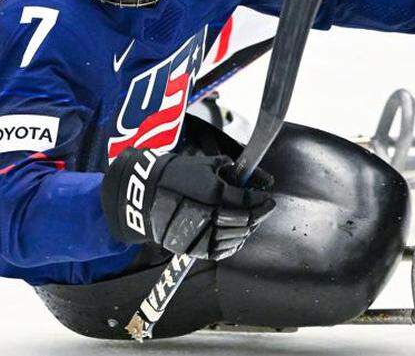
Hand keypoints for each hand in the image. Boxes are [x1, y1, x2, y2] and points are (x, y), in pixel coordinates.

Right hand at [101, 148, 274, 260]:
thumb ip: (232, 169)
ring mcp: (200, 234)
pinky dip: (234, 243)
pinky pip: (221, 251)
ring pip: (236, 237)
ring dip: (248, 229)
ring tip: (252, 220)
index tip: (269, 197)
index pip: (248, 201)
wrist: (144, 194)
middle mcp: (208, 215)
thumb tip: (259, 175)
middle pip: (246, 220)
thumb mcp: (205, 164)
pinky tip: (238, 235)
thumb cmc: (176, 174)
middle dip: (259, 214)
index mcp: (213, 192)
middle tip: (265, 208)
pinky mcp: (192, 247)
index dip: (262, 200)